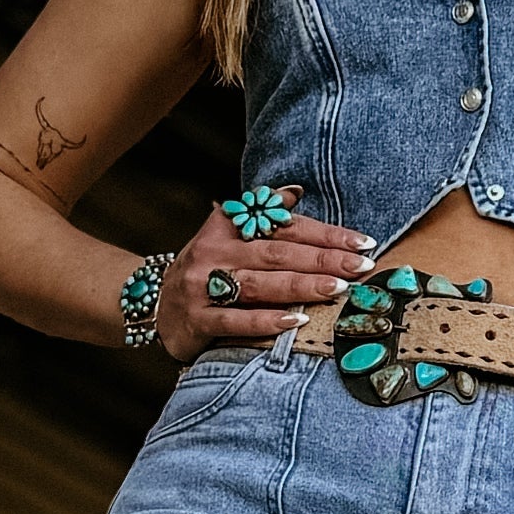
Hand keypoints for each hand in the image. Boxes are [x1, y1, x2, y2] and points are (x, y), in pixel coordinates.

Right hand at [157, 190, 366, 357]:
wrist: (152, 304)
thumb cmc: (206, 270)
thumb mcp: (227, 236)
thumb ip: (263, 216)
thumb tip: (294, 192)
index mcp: (226, 226)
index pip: (283, 227)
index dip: (325, 233)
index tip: (362, 242)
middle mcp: (213, 252)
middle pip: (277, 254)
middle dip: (323, 259)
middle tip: (361, 266)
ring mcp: (203, 286)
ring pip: (260, 285)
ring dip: (301, 286)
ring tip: (338, 289)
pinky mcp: (197, 319)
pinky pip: (236, 320)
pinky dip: (268, 321)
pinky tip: (297, 321)